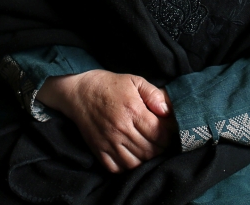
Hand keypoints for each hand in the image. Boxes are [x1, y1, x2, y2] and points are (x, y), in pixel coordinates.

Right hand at [36, 70, 175, 172]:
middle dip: (161, 147)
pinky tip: (132, 155)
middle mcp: (121, 129)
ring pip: (136, 162)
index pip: (160, 134)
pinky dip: (128, 166)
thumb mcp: (134, 81)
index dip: (169, 135)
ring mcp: (109, 142)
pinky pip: (118, 168)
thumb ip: (154, 94)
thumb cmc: (110, 85)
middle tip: (161, 140)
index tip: (169, 130)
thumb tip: (167, 111)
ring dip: (146, 158)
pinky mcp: (99, 150)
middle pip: (151, 150)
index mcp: (133, 111)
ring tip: (148, 147)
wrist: (79, 92)